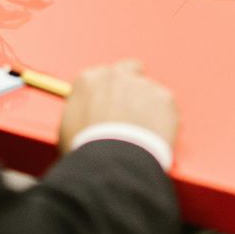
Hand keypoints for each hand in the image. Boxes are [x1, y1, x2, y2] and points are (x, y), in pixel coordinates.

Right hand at [60, 60, 178, 149]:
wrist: (111, 163)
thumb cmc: (86, 149)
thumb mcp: (68, 128)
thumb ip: (80, 112)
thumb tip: (87, 119)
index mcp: (89, 80)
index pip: (102, 76)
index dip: (107, 93)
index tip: (110, 107)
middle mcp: (116, 75)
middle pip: (130, 70)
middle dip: (131, 87)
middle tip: (131, 113)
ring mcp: (142, 85)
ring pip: (149, 91)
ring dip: (148, 107)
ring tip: (142, 135)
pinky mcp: (164, 98)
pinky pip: (166, 108)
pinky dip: (164, 121)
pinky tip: (154, 138)